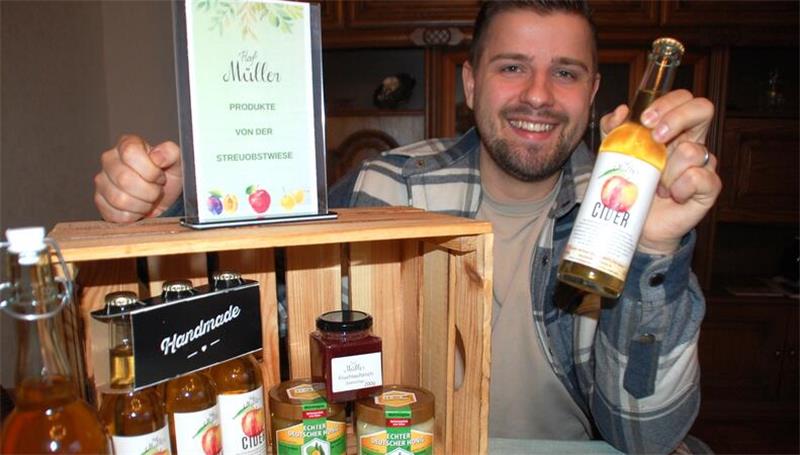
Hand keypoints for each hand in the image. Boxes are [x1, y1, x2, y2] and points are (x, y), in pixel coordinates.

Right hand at [93, 134, 182, 222]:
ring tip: (148, 199)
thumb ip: (170, 152)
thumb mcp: (177, 161)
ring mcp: (102, 180)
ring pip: (119, 199)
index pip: (130, 153)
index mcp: (127, 145)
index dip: (150, 170)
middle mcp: (110, 160)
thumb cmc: (167, 175)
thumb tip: (157, 156)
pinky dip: (133, 216)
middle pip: (124, 179)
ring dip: (142, 204)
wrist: (162, 197)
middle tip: (156, 190)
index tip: (159, 176)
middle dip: (149, 190)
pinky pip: (115, 214)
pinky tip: (138, 208)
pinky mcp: (100, 201)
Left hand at [600, 89, 722, 254]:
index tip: (645, 119)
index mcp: (674, 129)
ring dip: (667, 169)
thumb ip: (613, 131)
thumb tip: (620, 110)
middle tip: (656, 137)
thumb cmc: (630, 185)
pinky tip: (671, 195)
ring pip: (691, 150)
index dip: (667, 103)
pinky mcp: (709, 187)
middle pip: (703, 108)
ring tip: (657, 184)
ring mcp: (703, 164)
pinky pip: (698, 177)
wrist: (634, 222)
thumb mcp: (615, 154)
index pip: (683, 99)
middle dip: (676, 118)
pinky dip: (679, 187)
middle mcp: (692, 142)